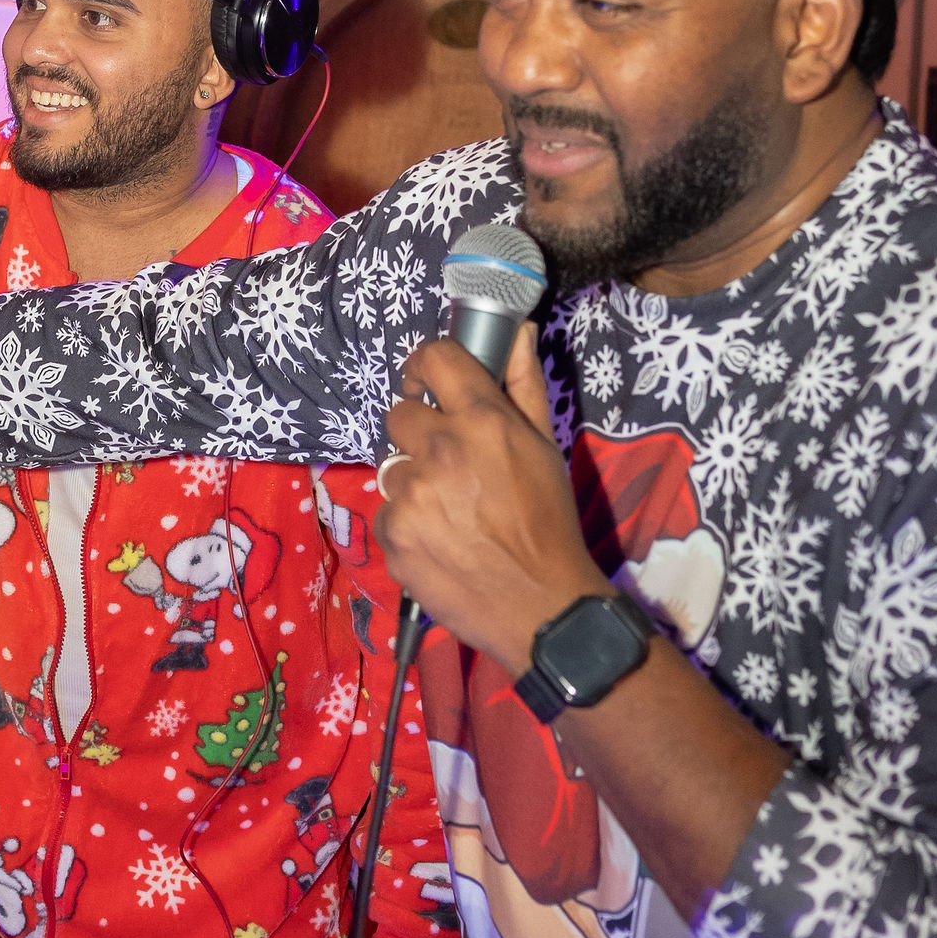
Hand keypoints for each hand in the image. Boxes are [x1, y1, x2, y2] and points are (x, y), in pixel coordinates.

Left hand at [372, 333, 602, 679]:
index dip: (425, 367)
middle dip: (420, 435)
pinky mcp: (393, 534)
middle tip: (450, 465)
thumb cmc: (549, 522)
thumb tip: (517, 332)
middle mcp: (441, 450)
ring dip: (414, 485)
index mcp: (483, 421)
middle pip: (399, 415)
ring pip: (392, 469)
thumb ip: (524, 386)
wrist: (541, 605)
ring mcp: (411, 495)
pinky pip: (387, 513)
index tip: (426, 384)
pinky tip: (440, 542)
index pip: (434, 358)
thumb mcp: (546, 449)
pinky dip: (407, 525)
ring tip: (451, 514)